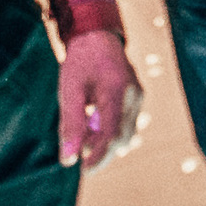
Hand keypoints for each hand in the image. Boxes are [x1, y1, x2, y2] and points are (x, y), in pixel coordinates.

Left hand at [59, 27, 141, 169]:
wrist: (97, 35)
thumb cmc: (81, 61)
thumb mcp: (69, 90)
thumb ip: (70, 124)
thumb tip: (68, 160)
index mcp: (117, 90)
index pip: (112, 133)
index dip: (99, 156)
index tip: (83, 170)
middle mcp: (134, 95)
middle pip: (122, 136)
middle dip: (101, 151)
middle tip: (77, 152)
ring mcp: (138, 96)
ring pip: (125, 132)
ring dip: (104, 140)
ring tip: (83, 132)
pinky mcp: (136, 97)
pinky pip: (125, 122)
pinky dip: (109, 130)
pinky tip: (91, 123)